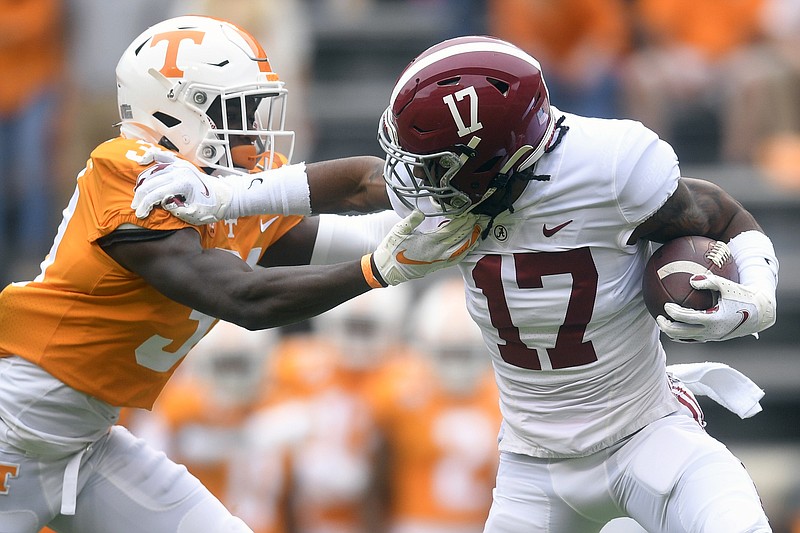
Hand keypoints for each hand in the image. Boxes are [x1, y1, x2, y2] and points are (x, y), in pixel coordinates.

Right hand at [131, 156, 233, 223]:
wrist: (224, 197)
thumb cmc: (211, 207)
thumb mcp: (194, 214)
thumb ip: (176, 209)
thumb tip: (162, 202)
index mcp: (183, 183)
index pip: (156, 194)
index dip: (145, 205)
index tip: (140, 214)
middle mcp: (180, 171)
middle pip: (151, 183)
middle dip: (141, 197)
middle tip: (136, 207)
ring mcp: (180, 165)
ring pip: (152, 172)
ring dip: (142, 184)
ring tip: (138, 196)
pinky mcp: (181, 164)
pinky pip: (162, 156)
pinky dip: (151, 157)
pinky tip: (142, 161)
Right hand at [370, 210, 483, 285]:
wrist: (388, 269)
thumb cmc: (392, 249)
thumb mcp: (399, 230)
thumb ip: (412, 220)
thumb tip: (421, 211)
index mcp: (428, 242)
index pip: (450, 230)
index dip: (461, 221)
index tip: (468, 213)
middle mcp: (436, 253)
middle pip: (459, 238)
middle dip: (470, 228)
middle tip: (478, 218)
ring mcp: (438, 261)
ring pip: (461, 250)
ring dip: (471, 239)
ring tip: (479, 229)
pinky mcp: (437, 266)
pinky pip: (456, 259)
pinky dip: (465, 251)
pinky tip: (470, 245)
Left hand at [655, 272, 775, 341]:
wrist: (760, 313)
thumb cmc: (742, 295)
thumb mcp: (728, 285)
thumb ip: (709, 281)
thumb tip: (691, 279)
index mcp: (714, 320)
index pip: (686, 318)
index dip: (673, 313)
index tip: (665, 305)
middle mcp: (711, 332)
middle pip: (681, 333)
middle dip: (666, 326)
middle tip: (658, 317)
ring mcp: (712, 337)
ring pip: (686, 338)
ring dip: (672, 332)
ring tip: (663, 323)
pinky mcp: (714, 338)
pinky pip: (694, 338)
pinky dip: (682, 334)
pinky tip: (676, 327)